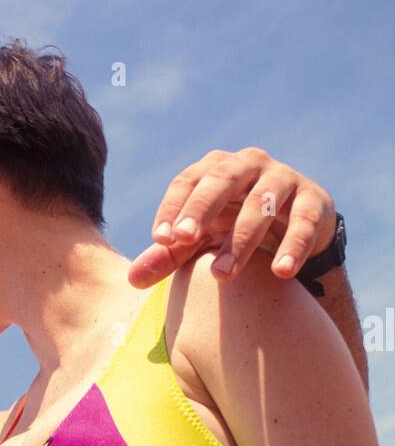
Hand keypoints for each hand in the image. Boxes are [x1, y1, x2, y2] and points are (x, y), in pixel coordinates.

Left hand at [128, 147, 337, 287]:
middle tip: (182, 239)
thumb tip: (131, 280)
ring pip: (260, 204)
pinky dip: (293, 247)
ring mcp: (283, 179)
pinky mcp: (314, 200)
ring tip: (223, 276)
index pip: (187, 181)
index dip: (172, 207)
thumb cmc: (232, 229)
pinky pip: (303, 222)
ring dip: (240, 240)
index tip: (160, 239)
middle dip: (200, 209)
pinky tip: (281, 272)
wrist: (292, 230)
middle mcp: (248, 165)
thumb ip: (168, 257)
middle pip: (221, 181)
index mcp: (214, 169)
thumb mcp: (200, 241)